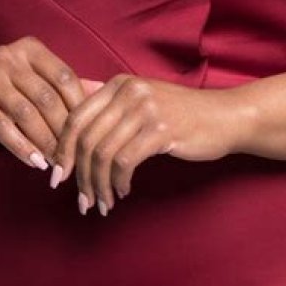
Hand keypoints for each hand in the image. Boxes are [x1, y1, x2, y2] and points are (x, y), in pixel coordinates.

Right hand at [0, 37, 98, 170]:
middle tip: (74, 155)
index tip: (90, 132)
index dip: (79, 106)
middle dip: (63, 131)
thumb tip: (107, 91)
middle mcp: (7, 56)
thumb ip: (68, 87)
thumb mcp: (39, 83)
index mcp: (30, 48)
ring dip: (44, 142)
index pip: (63, 77)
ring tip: (56, 163)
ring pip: (25, 114)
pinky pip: (3, 128)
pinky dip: (22, 148)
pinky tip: (35, 162)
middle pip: (46, 98)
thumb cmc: (12, 91)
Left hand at [48, 73, 243, 213]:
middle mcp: (128, 91)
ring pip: (103, 154)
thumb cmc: (182, 115)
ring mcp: (145, 109)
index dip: (62, 150)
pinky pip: (125, 162)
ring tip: (103, 202)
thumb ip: (108, 106)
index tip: (58, 176)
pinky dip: (119, 182)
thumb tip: (69, 117)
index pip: (75, 118)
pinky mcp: (160, 130)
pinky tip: (123, 192)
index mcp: (118, 84)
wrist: (226, 117)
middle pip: (86, 139)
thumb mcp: (142, 102)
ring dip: (99, 185)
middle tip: (82, 200)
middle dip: (79, 175)